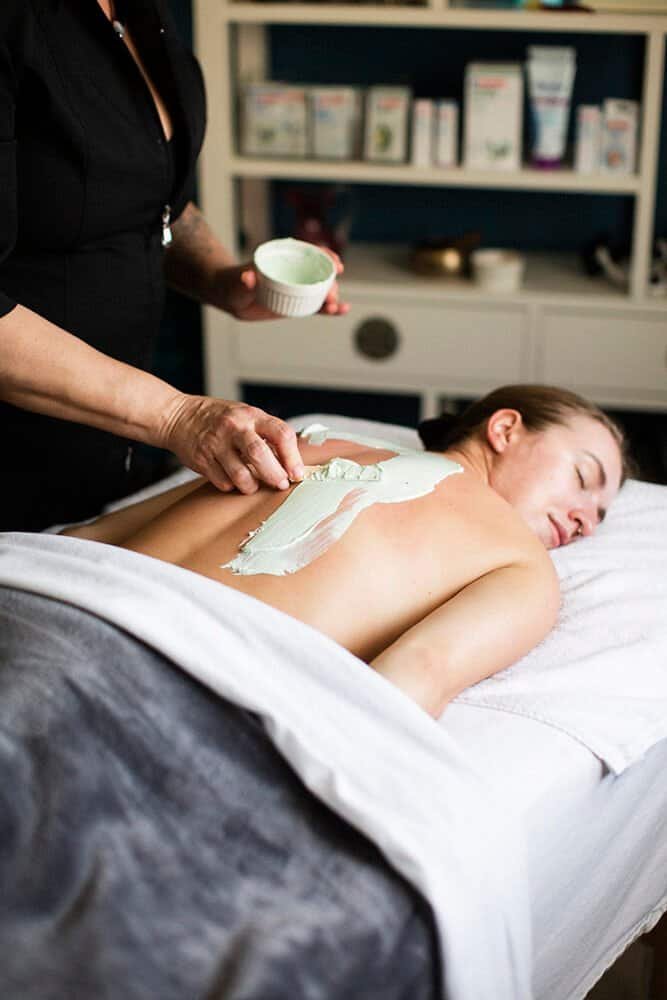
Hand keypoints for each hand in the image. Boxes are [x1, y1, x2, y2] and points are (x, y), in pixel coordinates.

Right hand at [160, 394, 303, 493]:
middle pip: (260, 455)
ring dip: (252, 486)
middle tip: (280, 484)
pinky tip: (232, 480)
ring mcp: (216, 444)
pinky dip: (232, 486)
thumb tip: (293, 462)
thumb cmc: (221, 419)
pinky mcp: (202, 460)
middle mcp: (234, 428)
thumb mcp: (247, 416)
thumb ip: (267, 434)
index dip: (293, 457)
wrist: (179, 416)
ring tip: (254, 486)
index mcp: (252, 416)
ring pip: (241, 475)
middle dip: (274, 475)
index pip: (281, 434)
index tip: (297, 473)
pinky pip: (223, 482)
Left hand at [218, 248, 349, 319]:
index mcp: (286, 258)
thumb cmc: (234, 283)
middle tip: (331, 296)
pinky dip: (329, 308)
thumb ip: (244, 279)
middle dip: (331, 283)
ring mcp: (298, 288)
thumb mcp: (238, 281)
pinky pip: (316, 305)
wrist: (232, 297)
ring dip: (332, 298)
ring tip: (335, 307)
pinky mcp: (298, 303)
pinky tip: (343, 310)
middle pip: (320, 274)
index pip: (311, 253)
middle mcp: (295, 271)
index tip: (335, 263)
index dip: (326, 257)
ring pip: (321, 291)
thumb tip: (248, 278)